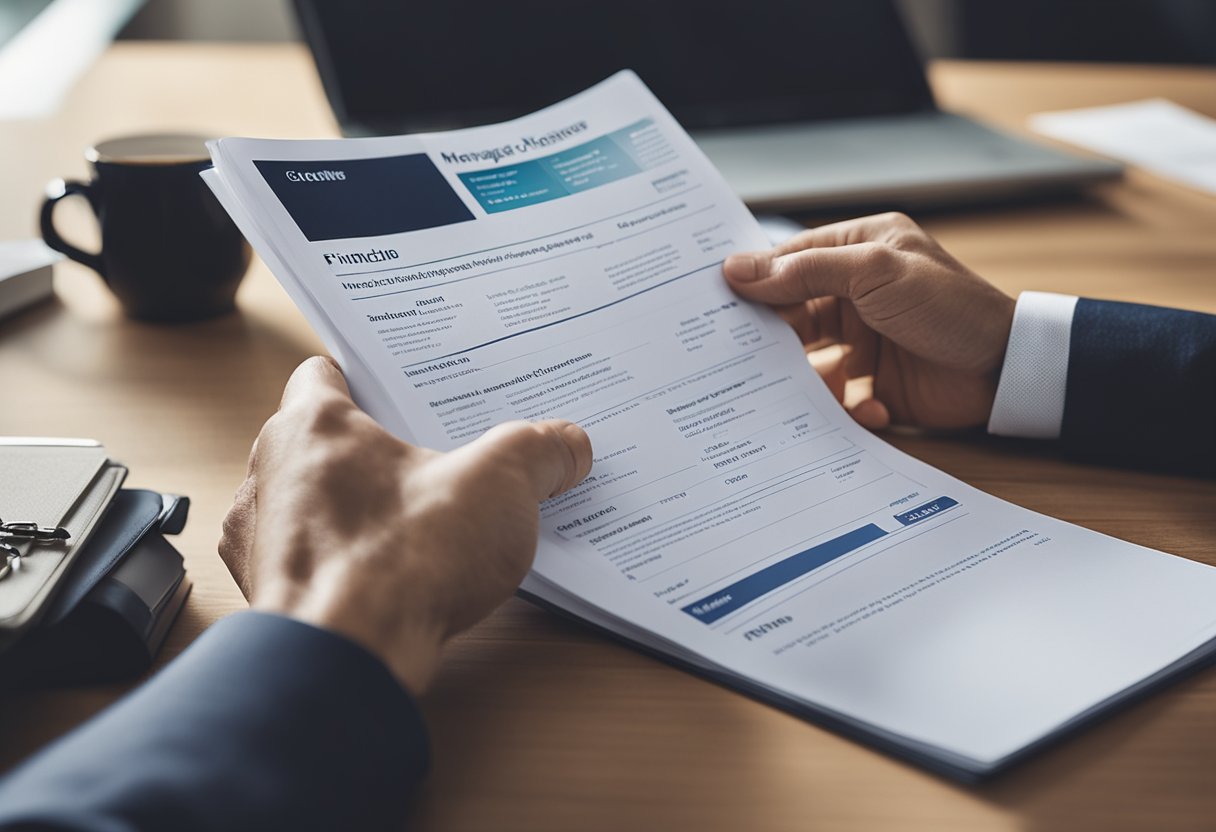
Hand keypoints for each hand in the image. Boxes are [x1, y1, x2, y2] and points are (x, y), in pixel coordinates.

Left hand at [219, 357, 591, 693]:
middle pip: (322, 444)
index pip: (324, 374)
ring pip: (311, 507)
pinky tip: (395, 581)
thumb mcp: (498, 487)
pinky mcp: (270, 598)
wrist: (343, 664)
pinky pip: (310, 564)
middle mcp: (269, 475)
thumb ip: (538, 453)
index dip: (367, 379)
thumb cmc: (397, 565)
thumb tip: (568, 445)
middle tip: (435, 462)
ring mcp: (260, 540)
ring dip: (355, 514)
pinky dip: (345, 566)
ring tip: (418, 527)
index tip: (403, 389)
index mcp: (312, 427)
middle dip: (376, 454)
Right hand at [724, 212, 1014, 429]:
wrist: (1007, 371)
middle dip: (774, 338)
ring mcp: (865, 337)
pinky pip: (836, 396)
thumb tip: (736, 269)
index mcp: (859, 249)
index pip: (789, 260)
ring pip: (807, 360)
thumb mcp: (874, 274)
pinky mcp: (874, 381)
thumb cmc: (950, 308)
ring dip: (809, 381)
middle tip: (745, 357)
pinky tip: (872, 408)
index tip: (714, 303)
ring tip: (824, 389)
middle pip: (790, 313)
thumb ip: (804, 270)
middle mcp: (857, 291)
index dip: (753, 280)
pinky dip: (847, 408)